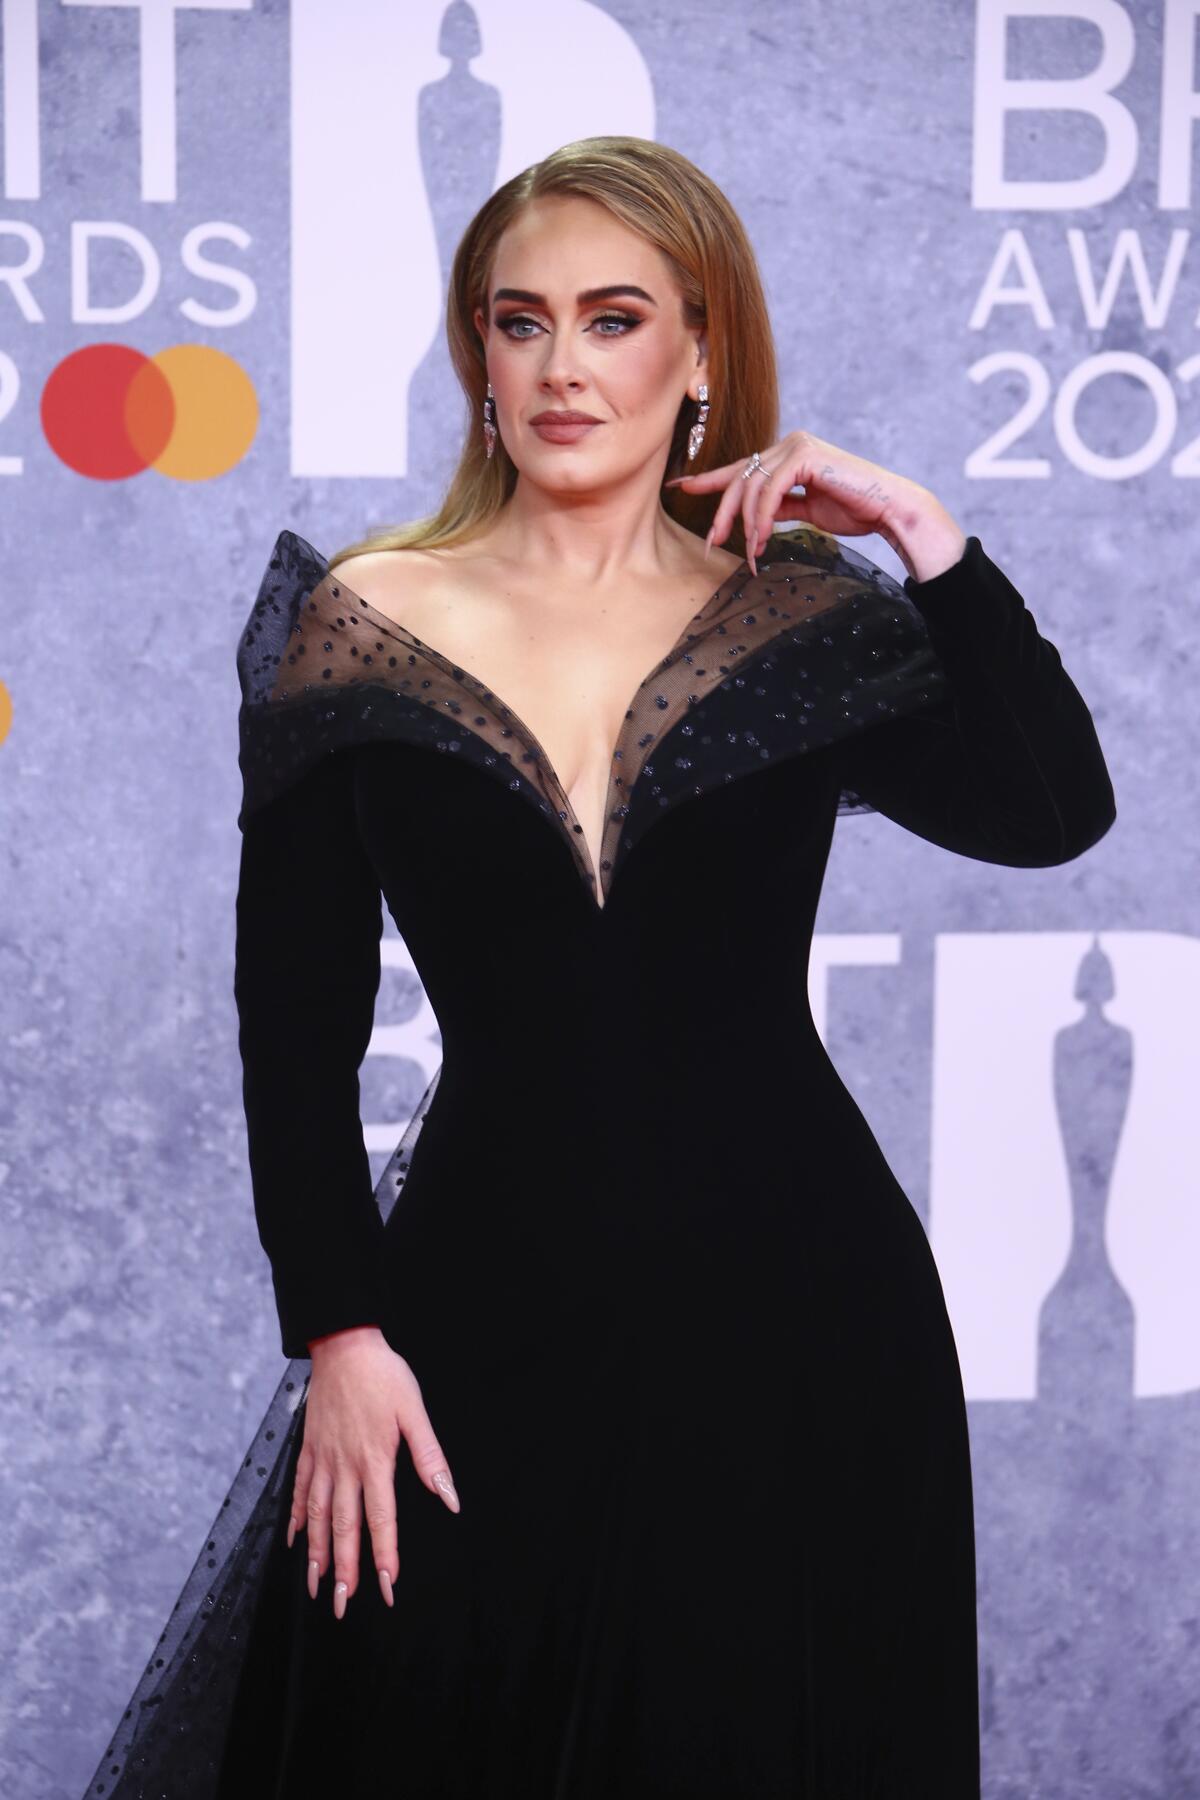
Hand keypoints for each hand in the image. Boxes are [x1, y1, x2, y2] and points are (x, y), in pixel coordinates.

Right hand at [288, 1325, 460, 1618]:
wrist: (343, 1344)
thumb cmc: (384, 1375)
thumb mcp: (415, 1411)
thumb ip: (430, 1458)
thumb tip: (450, 1498)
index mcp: (375, 1460)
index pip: (381, 1518)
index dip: (384, 1555)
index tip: (386, 1587)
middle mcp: (345, 1466)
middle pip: (342, 1527)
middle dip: (345, 1570)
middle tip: (342, 1606)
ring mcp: (322, 1459)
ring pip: (315, 1516)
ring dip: (316, 1554)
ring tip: (316, 1586)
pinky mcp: (309, 1448)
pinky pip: (299, 1490)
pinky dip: (295, 1518)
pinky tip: (293, 1540)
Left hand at [665, 428, 939, 578]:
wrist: (888, 510)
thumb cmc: (854, 510)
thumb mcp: (806, 510)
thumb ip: (780, 507)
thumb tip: (756, 520)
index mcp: (788, 455)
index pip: (742, 468)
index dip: (710, 480)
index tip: (681, 487)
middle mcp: (789, 444)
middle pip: (740, 478)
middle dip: (723, 513)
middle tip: (711, 543)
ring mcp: (797, 446)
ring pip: (751, 486)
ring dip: (745, 524)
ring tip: (751, 552)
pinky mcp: (805, 456)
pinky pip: (770, 490)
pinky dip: (761, 518)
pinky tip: (760, 539)